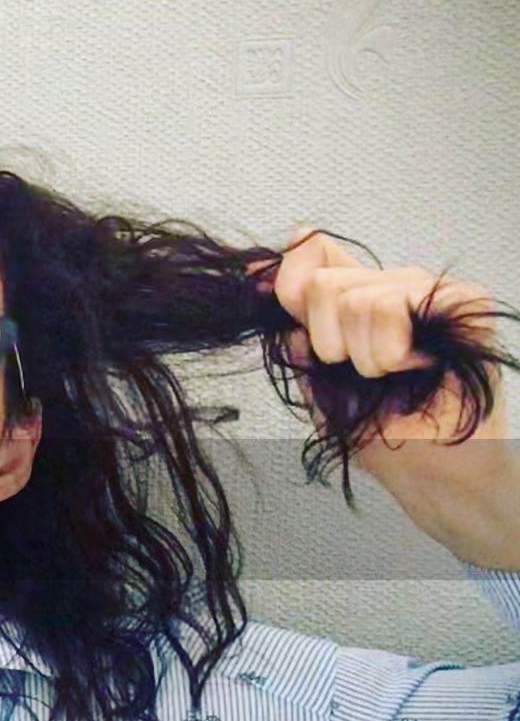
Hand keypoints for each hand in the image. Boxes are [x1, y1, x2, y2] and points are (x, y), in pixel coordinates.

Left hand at [248, 226, 517, 561]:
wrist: (424, 470)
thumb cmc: (375, 429)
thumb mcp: (316, 374)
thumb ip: (293, 325)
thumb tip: (256, 276)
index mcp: (357, 297)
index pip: (311, 250)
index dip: (285, 278)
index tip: (289, 319)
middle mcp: (392, 285)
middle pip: (322, 281)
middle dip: (326, 341)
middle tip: (358, 371)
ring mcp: (429, 289)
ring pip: (355, 298)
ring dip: (361, 356)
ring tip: (389, 375)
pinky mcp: (464, 300)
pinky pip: (389, 307)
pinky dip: (387, 353)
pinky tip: (413, 369)